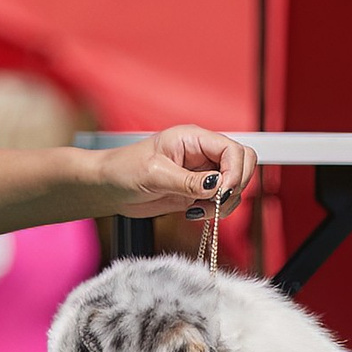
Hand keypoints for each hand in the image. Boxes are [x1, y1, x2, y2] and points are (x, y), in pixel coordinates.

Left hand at [98, 126, 258, 226]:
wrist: (108, 187)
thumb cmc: (123, 169)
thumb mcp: (154, 174)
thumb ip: (188, 181)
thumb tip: (216, 186)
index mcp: (194, 138)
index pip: (233, 150)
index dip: (235, 172)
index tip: (223, 192)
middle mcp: (202, 153)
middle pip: (243, 163)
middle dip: (236, 186)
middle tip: (216, 203)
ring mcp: (202, 172)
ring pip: (235, 184)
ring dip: (226, 202)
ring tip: (200, 210)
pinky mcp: (198, 191)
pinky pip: (221, 200)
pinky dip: (216, 210)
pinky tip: (195, 213)